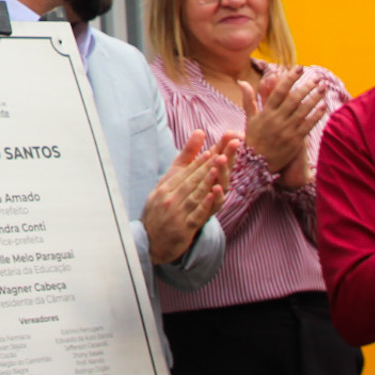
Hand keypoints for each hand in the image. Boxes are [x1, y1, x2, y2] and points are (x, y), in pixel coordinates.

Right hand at [141, 130, 232, 264]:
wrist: (148, 242)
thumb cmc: (160, 210)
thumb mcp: (166, 184)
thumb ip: (184, 160)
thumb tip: (200, 133)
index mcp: (167, 185)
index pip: (188, 169)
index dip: (203, 157)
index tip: (218, 144)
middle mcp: (170, 196)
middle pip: (193, 177)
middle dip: (211, 162)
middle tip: (226, 148)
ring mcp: (176, 212)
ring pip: (195, 193)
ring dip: (208, 179)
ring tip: (220, 165)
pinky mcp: (182, 228)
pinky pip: (195, 213)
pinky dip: (205, 203)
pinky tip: (214, 194)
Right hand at [238, 66, 328, 178]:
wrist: (257, 164)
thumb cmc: (254, 139)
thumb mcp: (249, 119)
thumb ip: (249, 100)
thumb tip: (242, 82)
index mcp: (266, 113)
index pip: (278, 91)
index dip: (289, 78)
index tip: (299, 68)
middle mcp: (276, 120)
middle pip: (294, 99)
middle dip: (307, 86)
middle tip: (317, 77)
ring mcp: (287, 130)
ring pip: (303, 110)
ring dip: (315, 97)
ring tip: (323, 87)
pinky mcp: (295, 140)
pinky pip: (308, 125)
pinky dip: (316, 115)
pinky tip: (323, 106)